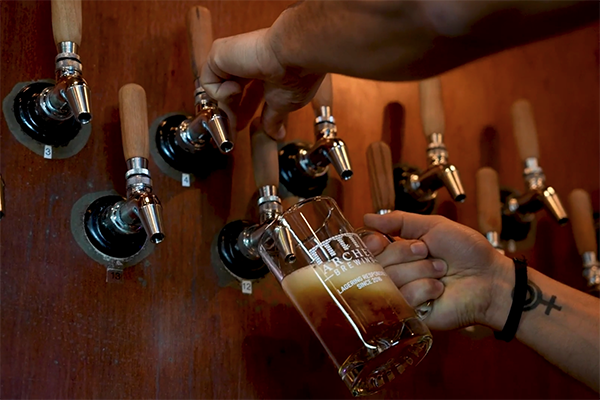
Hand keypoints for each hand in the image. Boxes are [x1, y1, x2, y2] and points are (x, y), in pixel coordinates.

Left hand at [201, 28, 323, 137]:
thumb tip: (277, 134)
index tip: (241, 128)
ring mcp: (233, 56)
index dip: (243, 111)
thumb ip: (274, 119)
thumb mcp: (284, 104)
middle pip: (231, 91)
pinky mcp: (219, 54)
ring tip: (234, 119)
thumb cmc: (295, 73)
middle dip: (231, 113)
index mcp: (265, 69)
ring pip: (217, 87)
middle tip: (232, 131)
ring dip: (225, 107)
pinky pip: (208, 81)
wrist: (292, 54)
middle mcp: (249, 61)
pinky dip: (220, 92)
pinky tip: (237, 88)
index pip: (248, 92)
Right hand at [364, 211, 512, 330]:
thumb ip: (400, 221)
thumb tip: (367, 218)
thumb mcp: (434, 226)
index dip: (372, 244)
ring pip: (390, 280)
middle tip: (427, 252)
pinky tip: (439, 289)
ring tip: (440, 272)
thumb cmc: (467, 251)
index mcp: (399, 252)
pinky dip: (425, 288)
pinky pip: (404, 298)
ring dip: (420, 270)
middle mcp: (397, 273)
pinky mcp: (412, 314)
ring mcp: (403, 295)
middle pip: (377, 263)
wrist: (490, 279)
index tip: (383, 240)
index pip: (368, 248)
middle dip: (405, 253)